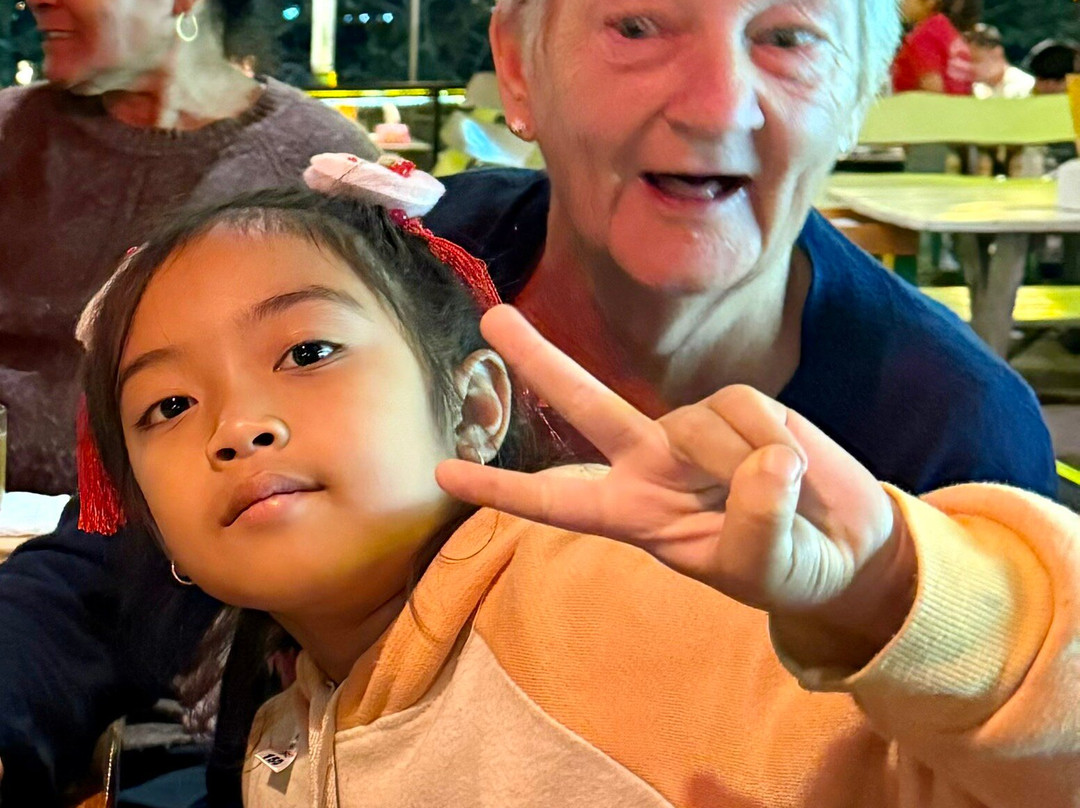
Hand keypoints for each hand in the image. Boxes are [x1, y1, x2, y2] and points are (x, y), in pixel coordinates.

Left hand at [436, 306, 915, 667]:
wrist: (843, 546)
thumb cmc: (787, 568)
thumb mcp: (761, 569)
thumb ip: (757, 525)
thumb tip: (766, 461)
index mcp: (636, 514)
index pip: (559, 501)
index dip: (503, 490)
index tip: (442, 474)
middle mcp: (652, 463)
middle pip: (587, 405)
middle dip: (541, 360)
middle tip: (492, 319)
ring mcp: (693, 431)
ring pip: (697, 423)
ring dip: (742, 462)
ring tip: (777, 495)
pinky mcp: (739, 405)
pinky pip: (746, 408)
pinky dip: (774, 437)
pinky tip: (792, 460)